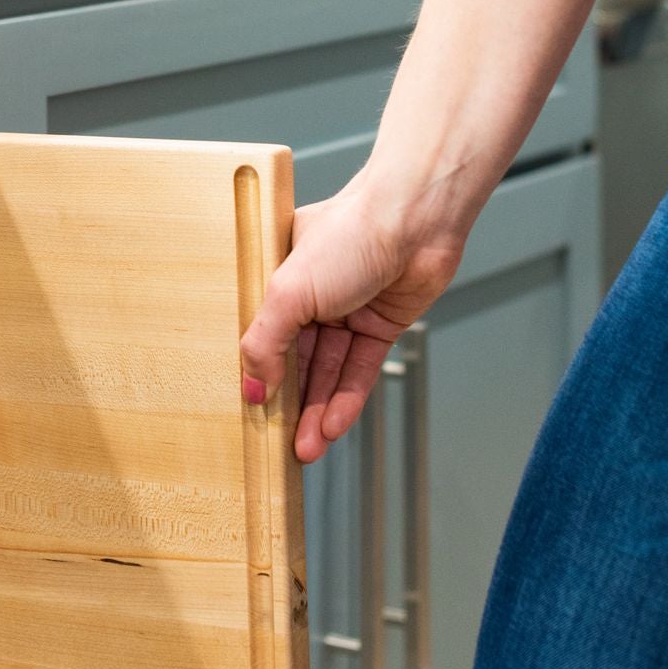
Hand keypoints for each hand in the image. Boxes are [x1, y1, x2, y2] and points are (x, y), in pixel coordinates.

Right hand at [240, 180, 463, 462]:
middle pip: (297, 359)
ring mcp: (348, 310)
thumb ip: (266, 341)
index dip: (259, 372)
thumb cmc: (350, 233)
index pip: (264, 333)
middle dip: (290, 403)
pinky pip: (359, 370)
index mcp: (281, 275)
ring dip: (318, 410)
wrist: (415, 221)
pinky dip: (347, 398)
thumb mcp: (290, 290)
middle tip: (279, 444)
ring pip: (328, 371)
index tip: (252, 410)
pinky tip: (334, 425)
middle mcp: (313, 294)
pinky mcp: (381, 325)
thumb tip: (252, 385)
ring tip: (306, 448)